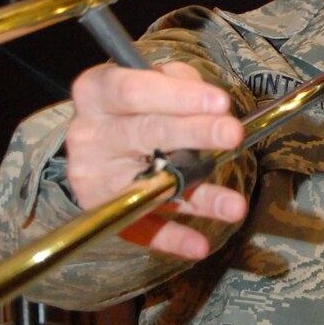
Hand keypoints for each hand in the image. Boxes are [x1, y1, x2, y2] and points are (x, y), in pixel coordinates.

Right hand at [65, 60, 246, 257]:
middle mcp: (89, 134)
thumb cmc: (132, 106)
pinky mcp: (104, 212)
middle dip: (193, 133)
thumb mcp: (149, 80)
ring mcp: (94, 177)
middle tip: (233, 134)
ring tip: (234, 206)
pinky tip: (199, 244)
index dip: (178, 97)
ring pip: (150, 185)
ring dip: (196, 196)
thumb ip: (177, 82)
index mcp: (96, 92)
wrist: (95, 146)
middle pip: (144, 132)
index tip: (220, 102)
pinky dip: (171, 238)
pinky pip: (140, 227)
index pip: (134, 91)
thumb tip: (209, 103)